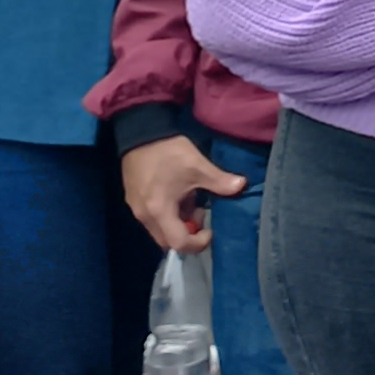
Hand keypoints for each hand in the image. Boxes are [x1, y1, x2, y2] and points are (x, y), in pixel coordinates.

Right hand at [119, 132, 247, 252]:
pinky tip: (176, 194)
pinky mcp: (133, 200)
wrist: (140, 131)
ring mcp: (136, 209)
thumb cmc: (169, 151)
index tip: (209, 229)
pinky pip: (152, 219)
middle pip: (167, 241)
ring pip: (159, 230)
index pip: (179, 243)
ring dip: (177, 223)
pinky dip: (167, 215)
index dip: (198, 243)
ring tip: (189, 200)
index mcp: (159, 211)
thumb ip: (220, 181)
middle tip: (199, 212)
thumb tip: (242, 185)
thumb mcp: (197, 166)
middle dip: (188, 233)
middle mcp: (144, 216)